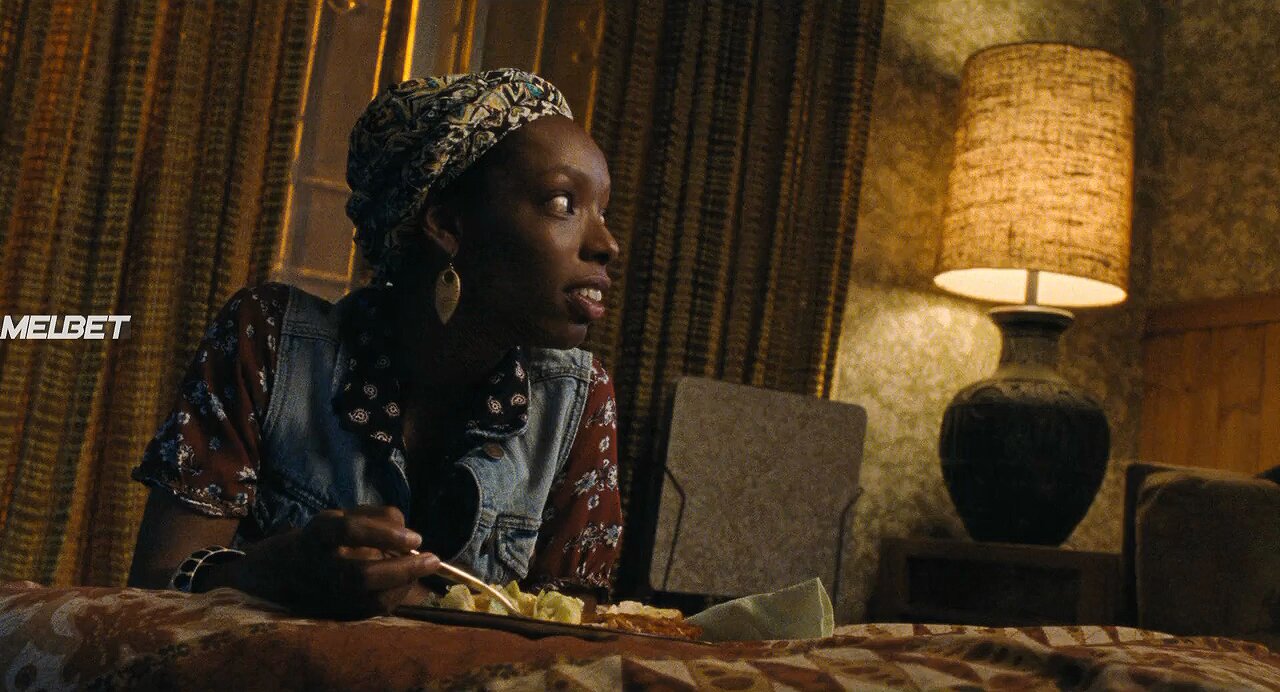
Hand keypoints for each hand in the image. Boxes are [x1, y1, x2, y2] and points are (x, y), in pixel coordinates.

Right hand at [219, 506, 440, 618]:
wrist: (282, 571)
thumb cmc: (326, 537)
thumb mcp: (345, 515)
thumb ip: (378, 517)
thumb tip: (408, 534)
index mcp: (317, 534)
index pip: (346, 530)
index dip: (384, 534)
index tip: (415, 537)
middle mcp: (317, 566)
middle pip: (359, 575)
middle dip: (402, 569)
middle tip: (433, 559)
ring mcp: (324, 594)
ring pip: (367, 599)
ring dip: (403, 585)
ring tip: (422, 567)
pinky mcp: (334, 612)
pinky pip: (370, 611)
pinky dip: (396, 597)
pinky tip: (407, 582)